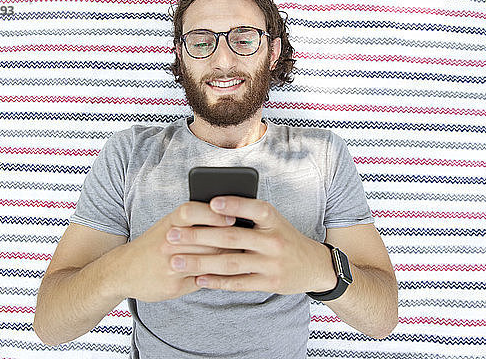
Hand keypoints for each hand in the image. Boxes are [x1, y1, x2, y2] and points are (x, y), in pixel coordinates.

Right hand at [113, 201, 236, 301]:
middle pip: (206, 239)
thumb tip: (226, 215)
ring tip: (245, 255)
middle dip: (229, 239)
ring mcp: (170, 264)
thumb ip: (191, 221)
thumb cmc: (152, 244)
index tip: (232, 216)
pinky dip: (218, 276)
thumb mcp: (166, 225)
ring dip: (228, 258)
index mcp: (167, 223)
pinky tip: (231, 274)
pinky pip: (203, 279)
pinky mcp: (173, 284)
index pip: (191, 212)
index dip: (213, 214)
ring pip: (208, 260)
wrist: (122, 270)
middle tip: (249, 238)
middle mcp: (168, 242)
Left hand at [166, 196, 335, 294]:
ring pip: (230, 263)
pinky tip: (198, 278)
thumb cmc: (283, 237)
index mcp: (273, 220)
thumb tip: (211, 207)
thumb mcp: (274, 221)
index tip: (211, 203)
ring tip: (176, 260)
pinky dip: (217, 281)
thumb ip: (249, 215)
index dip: (233, 205)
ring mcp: (271, 264)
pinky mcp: (269, 283)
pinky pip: (238, 283)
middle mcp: (273, 241)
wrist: (313, 265)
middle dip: (198, 236)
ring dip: (200, 262)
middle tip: (172, 235)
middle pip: (231, 237)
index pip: (253, 208)